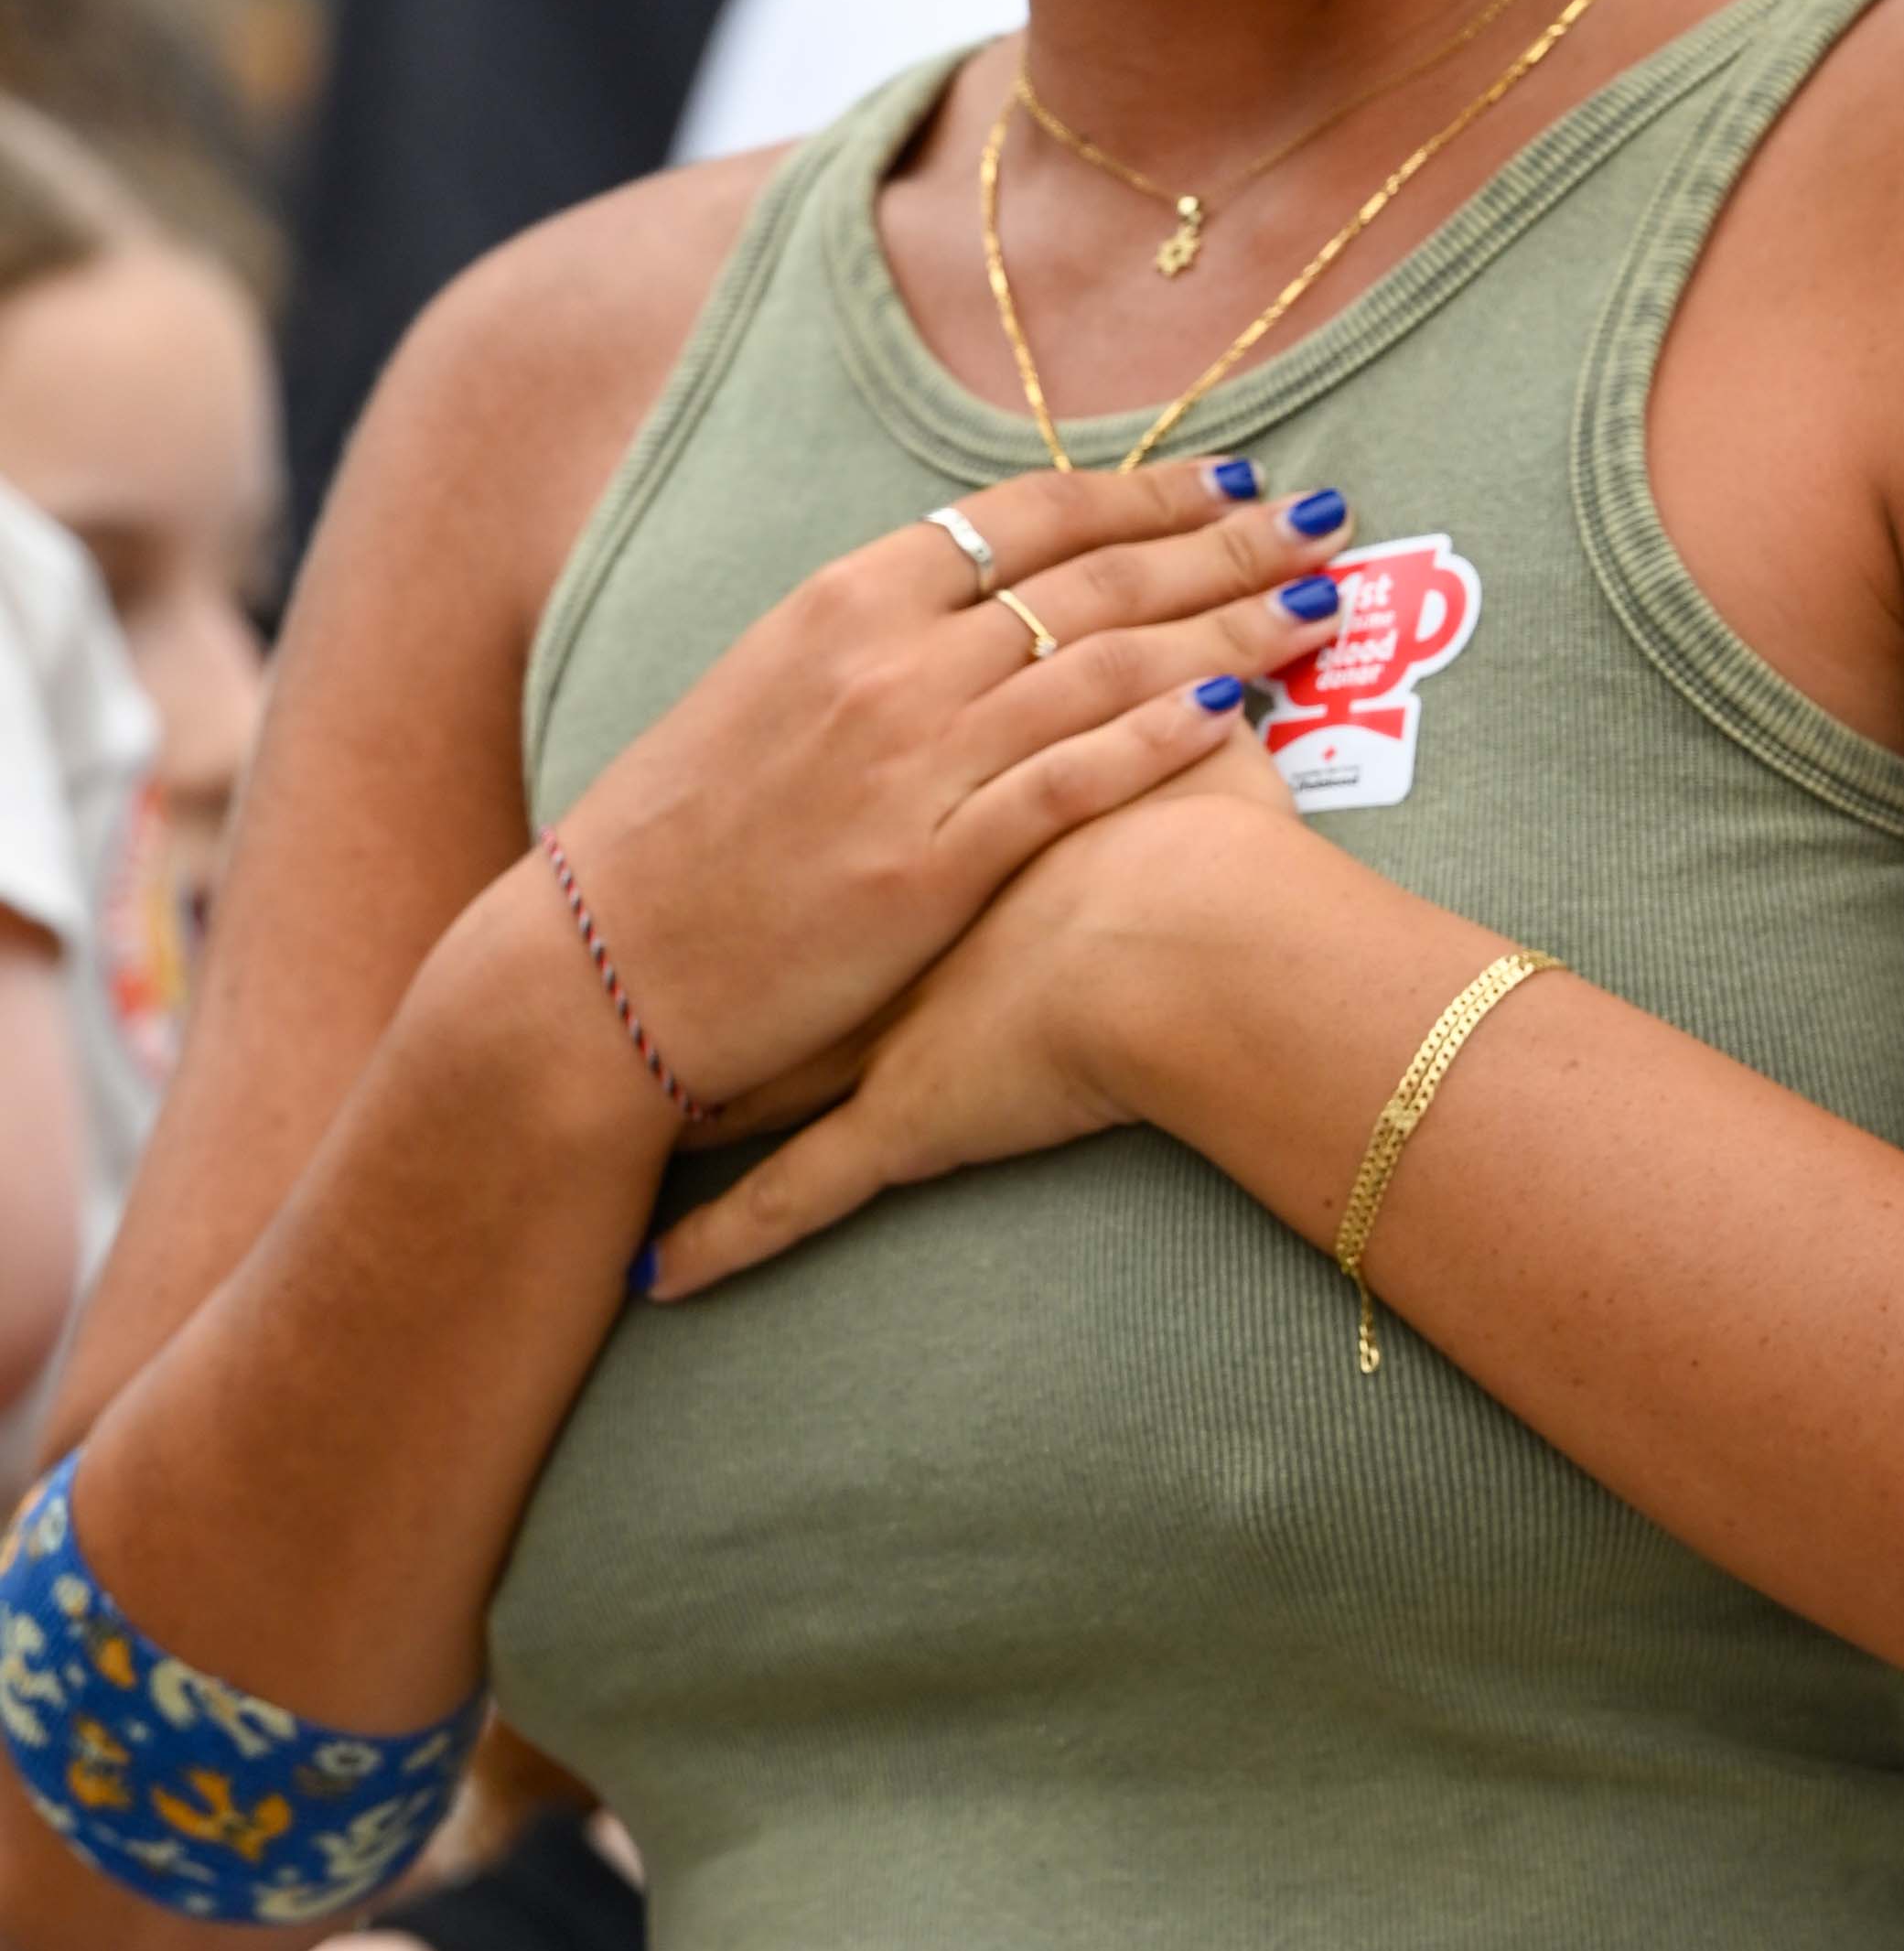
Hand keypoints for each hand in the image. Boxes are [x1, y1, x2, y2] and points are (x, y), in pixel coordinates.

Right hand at [538, 460, 1349, 1109]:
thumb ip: (883, 634)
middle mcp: (886, 662)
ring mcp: (911, 762)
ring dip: (1230, 628)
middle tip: (1324, 520)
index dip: (1143, 491)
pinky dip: (1163, 739)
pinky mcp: (931, 868)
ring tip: (1321, 606)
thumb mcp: (770, 687)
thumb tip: (988, 594)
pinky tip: (1244, 710)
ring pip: (1107, 669)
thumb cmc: (688, 836)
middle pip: (1095, 579)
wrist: (604, 971)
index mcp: (845, 601)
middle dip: (1223, 543)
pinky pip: (1073, 784)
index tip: (1229, 480)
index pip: (1027, 515)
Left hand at [641, 727, 1300, 1296]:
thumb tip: (1235, 676)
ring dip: (694, 1072)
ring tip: (621, 1085)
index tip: (729, 811)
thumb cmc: (1215, 849)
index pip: (841, 803)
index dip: (783, 808)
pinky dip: (724, 1240)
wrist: (1206, 939)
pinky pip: (793, 1199)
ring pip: (757, 1057)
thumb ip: (1192, 721)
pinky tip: (651, 1274)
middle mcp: (889, 918)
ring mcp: (882, 1026)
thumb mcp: (1200, 757)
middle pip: (770, 919)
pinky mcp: (905, 1124)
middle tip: (642, 939)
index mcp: (947, 817)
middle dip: (710, 930)